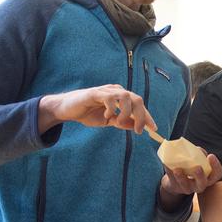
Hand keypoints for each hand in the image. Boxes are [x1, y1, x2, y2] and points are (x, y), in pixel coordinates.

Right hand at [39, 85, 155, 133]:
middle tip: (138, 130)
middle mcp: (116, 91)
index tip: (154, 129)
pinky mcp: (95, 93)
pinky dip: (112, 108)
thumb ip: (123, 122)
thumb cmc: (88, 113)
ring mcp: (106, 91)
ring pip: (126, 96)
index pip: (139, 105)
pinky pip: (109, 98)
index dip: (147, 117)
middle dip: (141, 116)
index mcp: (121, 98)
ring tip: (118, 122)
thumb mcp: (109, 121)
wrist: (67, 110)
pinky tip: (107, 115)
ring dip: (126, 113)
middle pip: (137, 99)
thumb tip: (137, 126)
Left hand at [161, 151, 221, 195]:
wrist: (175, 180)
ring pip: (185, 186)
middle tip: (198, 167)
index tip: (211, 155)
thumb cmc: (190, 167)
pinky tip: (166, 164)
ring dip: (181, 178)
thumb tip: (197, 150)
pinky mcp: (175, 187)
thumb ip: (199, 154)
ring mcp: (187, 188)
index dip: (216, 166)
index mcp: (208, 178)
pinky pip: (172, 181)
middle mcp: (200, 185)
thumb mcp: (197, 160)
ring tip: (177, 169)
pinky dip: (169, 172)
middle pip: (202, 184)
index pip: (217, 174)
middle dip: (200, 176)